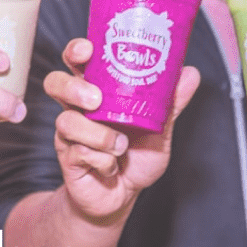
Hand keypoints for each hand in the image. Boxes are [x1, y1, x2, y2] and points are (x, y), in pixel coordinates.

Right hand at [44, 38, 199, 222]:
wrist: (123, 196)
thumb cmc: (137, 155)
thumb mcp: (160, 128)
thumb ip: (171, 102)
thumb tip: (190, 73)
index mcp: (98, 90)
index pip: (78, 61)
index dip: (76, 50)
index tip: (88, 49)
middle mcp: (79, 108)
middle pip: (56, 83)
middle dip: (72, 87)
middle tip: (95, 99)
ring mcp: (70, 133)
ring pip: (66, 120)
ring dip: (98, 134)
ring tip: (120, 145)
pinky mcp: (68, 158)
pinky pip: (78, 152)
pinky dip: (102, 159)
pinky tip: (112, 166)